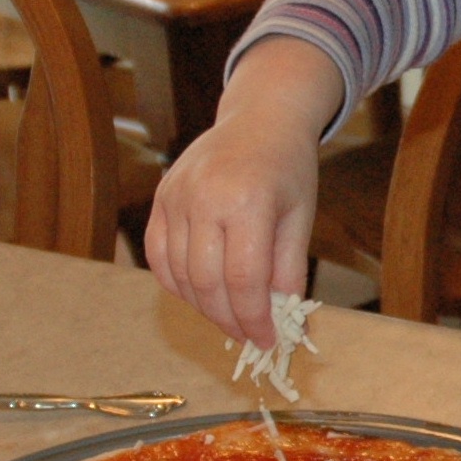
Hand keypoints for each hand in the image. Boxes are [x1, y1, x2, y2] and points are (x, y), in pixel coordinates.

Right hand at [145, 38, 343, 346]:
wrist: (260, 119)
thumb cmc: (288, 168)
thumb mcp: (301, 217)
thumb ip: (289, 270)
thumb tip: (283, 322)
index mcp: (247, 200)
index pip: (243, 280)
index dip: (254, 319)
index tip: (268, 341)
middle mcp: (203, 198)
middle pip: (207, 283)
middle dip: (230, 321)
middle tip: (250, 338)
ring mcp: (175, 197)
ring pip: (179, 276)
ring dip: (204, 308)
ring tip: (231, 319)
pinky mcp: (161, 199)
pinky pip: (159, 258)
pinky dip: (179, 285)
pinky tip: (203, 295)